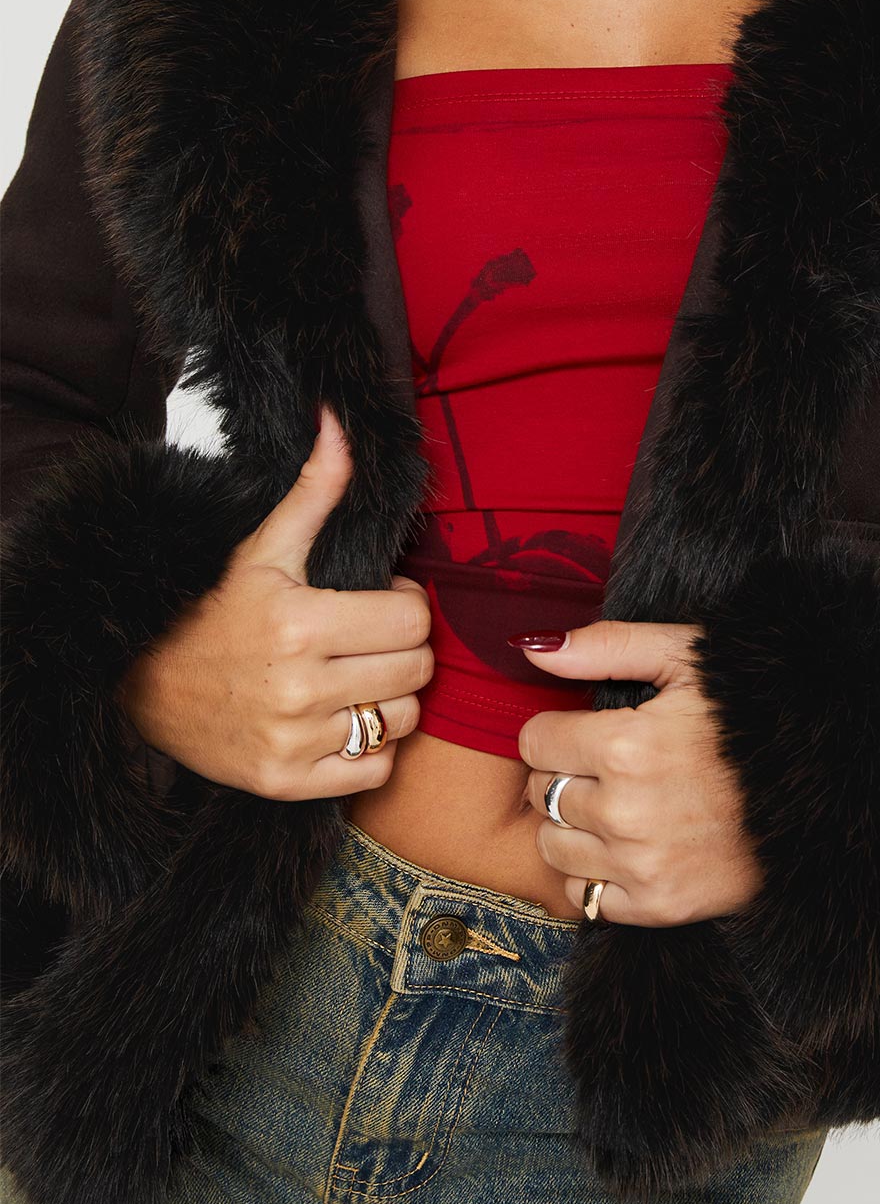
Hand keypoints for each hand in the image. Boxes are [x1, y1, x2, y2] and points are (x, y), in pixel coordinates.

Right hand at [113, 403, 434, 799]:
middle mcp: (299, 688)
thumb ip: (314, 490)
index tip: (377, 599)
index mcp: (300, 623)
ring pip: (402, 720)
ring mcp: (293, 741)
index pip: (413, 619)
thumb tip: (339, 420)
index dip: (403, 603)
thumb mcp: (260, 548)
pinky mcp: (286, 783)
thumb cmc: (209, 610)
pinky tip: (341, 719)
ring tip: (356, 676)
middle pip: (416, 670)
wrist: (138, 684)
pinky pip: (376, 770)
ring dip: (391, 697)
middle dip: (403, 647)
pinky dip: (370, 748)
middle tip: (370, 636)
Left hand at [512, 621, 764, 925]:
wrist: (821, 786)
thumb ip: (605, 646)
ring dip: (573, 824)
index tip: (588, 730)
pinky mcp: (660, 905)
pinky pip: (583, 895)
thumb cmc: (752, 711)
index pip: (534, 741)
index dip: (557, 730)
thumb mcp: (686, 657)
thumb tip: (532, 646)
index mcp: (627, 745)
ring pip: (552, 845)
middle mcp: (625, 810)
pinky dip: (594, 871)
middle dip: (564, 773)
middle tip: (608, 765)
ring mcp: (642, 864)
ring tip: (617, 803)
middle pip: (541, 792)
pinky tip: (628, 844)